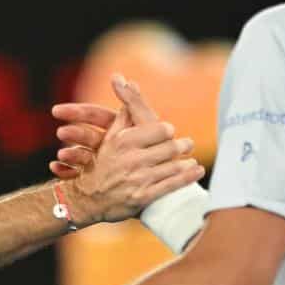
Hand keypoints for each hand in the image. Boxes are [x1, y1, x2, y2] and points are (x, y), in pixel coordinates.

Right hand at [57, 75, 204, 225]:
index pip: (158, 129)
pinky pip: (171, 185)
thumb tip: (129, 85)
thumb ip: (124, 115)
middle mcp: (131, 159)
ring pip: (172, 166)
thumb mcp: (109, 138)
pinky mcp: (143, 197)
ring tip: (192, 160)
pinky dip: (188, 177)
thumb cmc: (101, 165)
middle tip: (188, 144)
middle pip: (169, 148)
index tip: (170, 131)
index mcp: (123, 141)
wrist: (88, 199)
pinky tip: (196, 171)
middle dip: (181, 146)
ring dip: (186, 162)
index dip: (167, 130)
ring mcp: (138, 179)